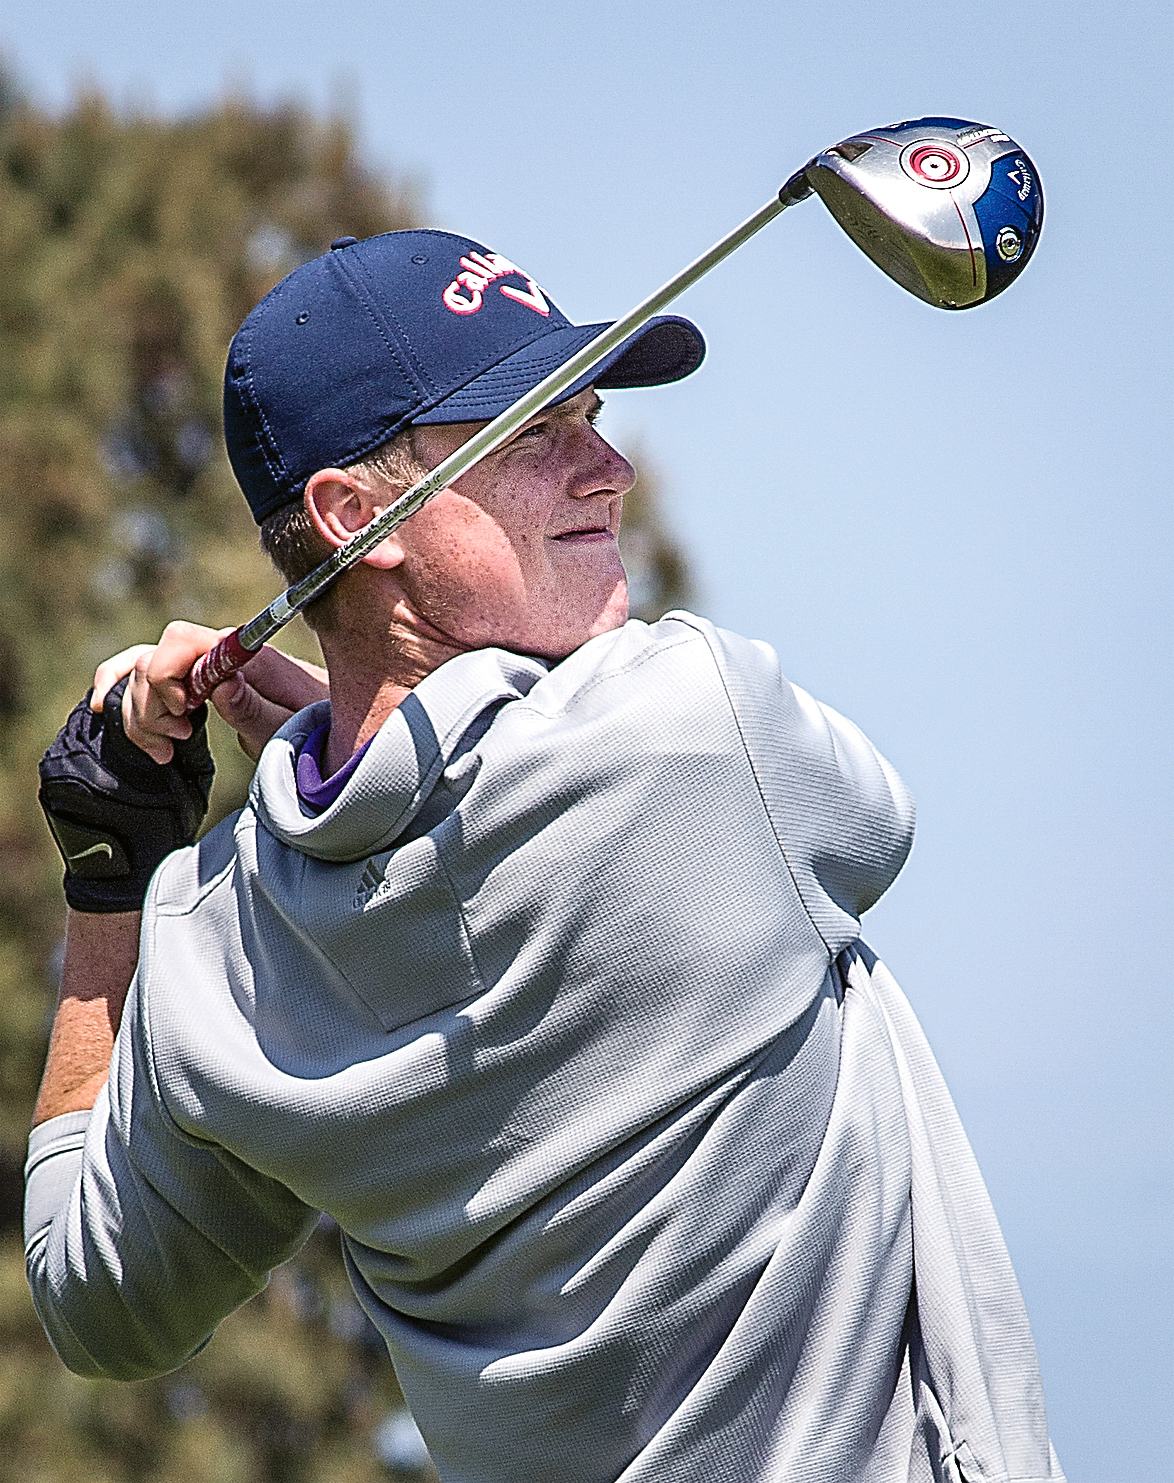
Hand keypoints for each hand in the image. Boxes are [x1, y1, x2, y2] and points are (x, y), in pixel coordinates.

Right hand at [92, 623, 328, 763]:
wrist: (332, 724)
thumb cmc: (316, 728)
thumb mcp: (291, 728)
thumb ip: (256, 709)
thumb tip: (220, 684)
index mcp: (243, 654)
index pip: (180, 639)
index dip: (166, 677)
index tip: (186, 716)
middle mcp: (217, 651)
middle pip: (152, 659)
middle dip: (151, 704)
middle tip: (180, 739)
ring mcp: (202, 664)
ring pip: (140, 670)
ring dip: (139, 712)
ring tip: (168, 747)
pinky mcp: (195, 681)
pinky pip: (143, 673)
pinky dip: (120, 689)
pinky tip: (105, 708)